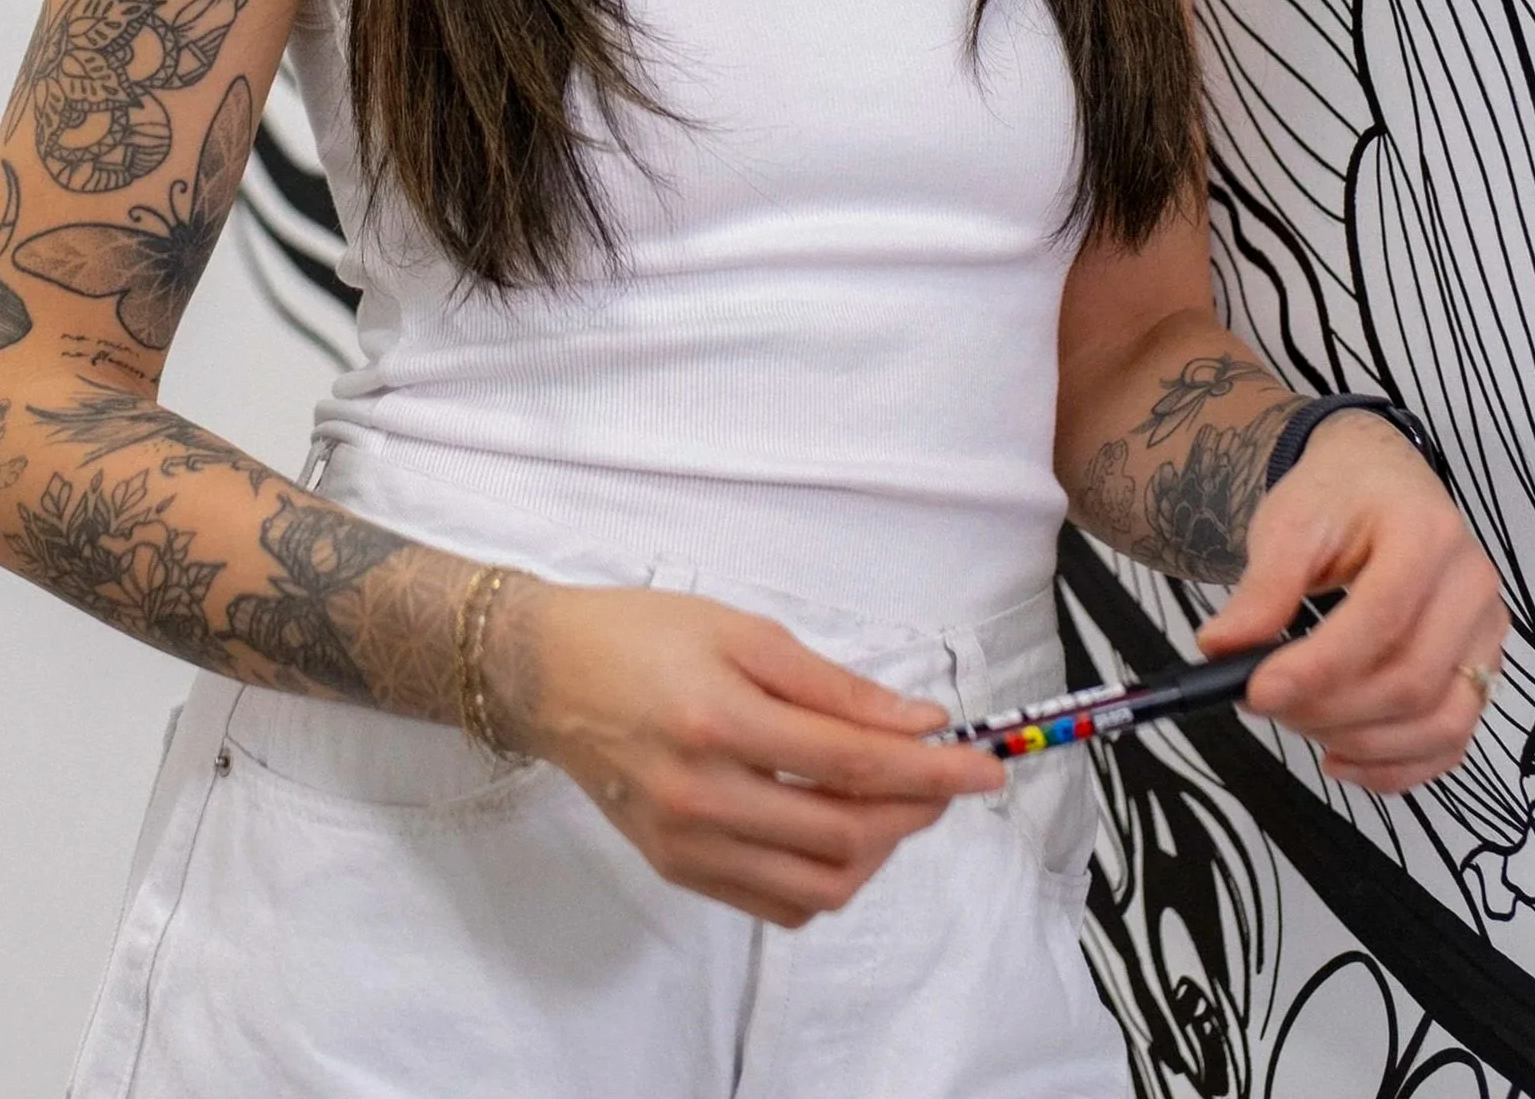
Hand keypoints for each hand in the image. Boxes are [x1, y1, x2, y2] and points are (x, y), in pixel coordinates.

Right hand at [502, 581, 1001, 925]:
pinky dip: (826, 881)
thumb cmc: (645, 634)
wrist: (548, 674)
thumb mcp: (743, 631)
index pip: (854, 763)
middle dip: (915, 811)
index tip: (987, 766)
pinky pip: (776, 905)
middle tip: (943, 776)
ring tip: (894, 804)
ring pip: (818, 887)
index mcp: (721, 720)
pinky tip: (837, 832)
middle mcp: (703, 796)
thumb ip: (833, 685)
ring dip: (877, 853)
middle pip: (844, 835)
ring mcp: (687, 844)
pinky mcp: (676, 870)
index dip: (933, 770)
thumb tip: (917, 721)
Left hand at [1199, 410, 1506, 791]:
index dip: (1318, 667)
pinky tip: (1340, 760)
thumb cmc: (1335, 495)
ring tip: (1298, 724)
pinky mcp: (1482, 668)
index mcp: (1426, 534)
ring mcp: (1487, 633)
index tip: (1256, 690)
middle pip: (1412, 681)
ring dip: (1361, 744)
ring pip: (1441, 722)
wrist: (1378, 478)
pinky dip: (1397, 766)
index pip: (1381, 619)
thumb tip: (1219, 650)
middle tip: (1265, 704)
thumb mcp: (1289, 523)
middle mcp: (1472, 586)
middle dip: (1331, 710)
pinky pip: (1452, 740)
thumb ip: (1262, 588)